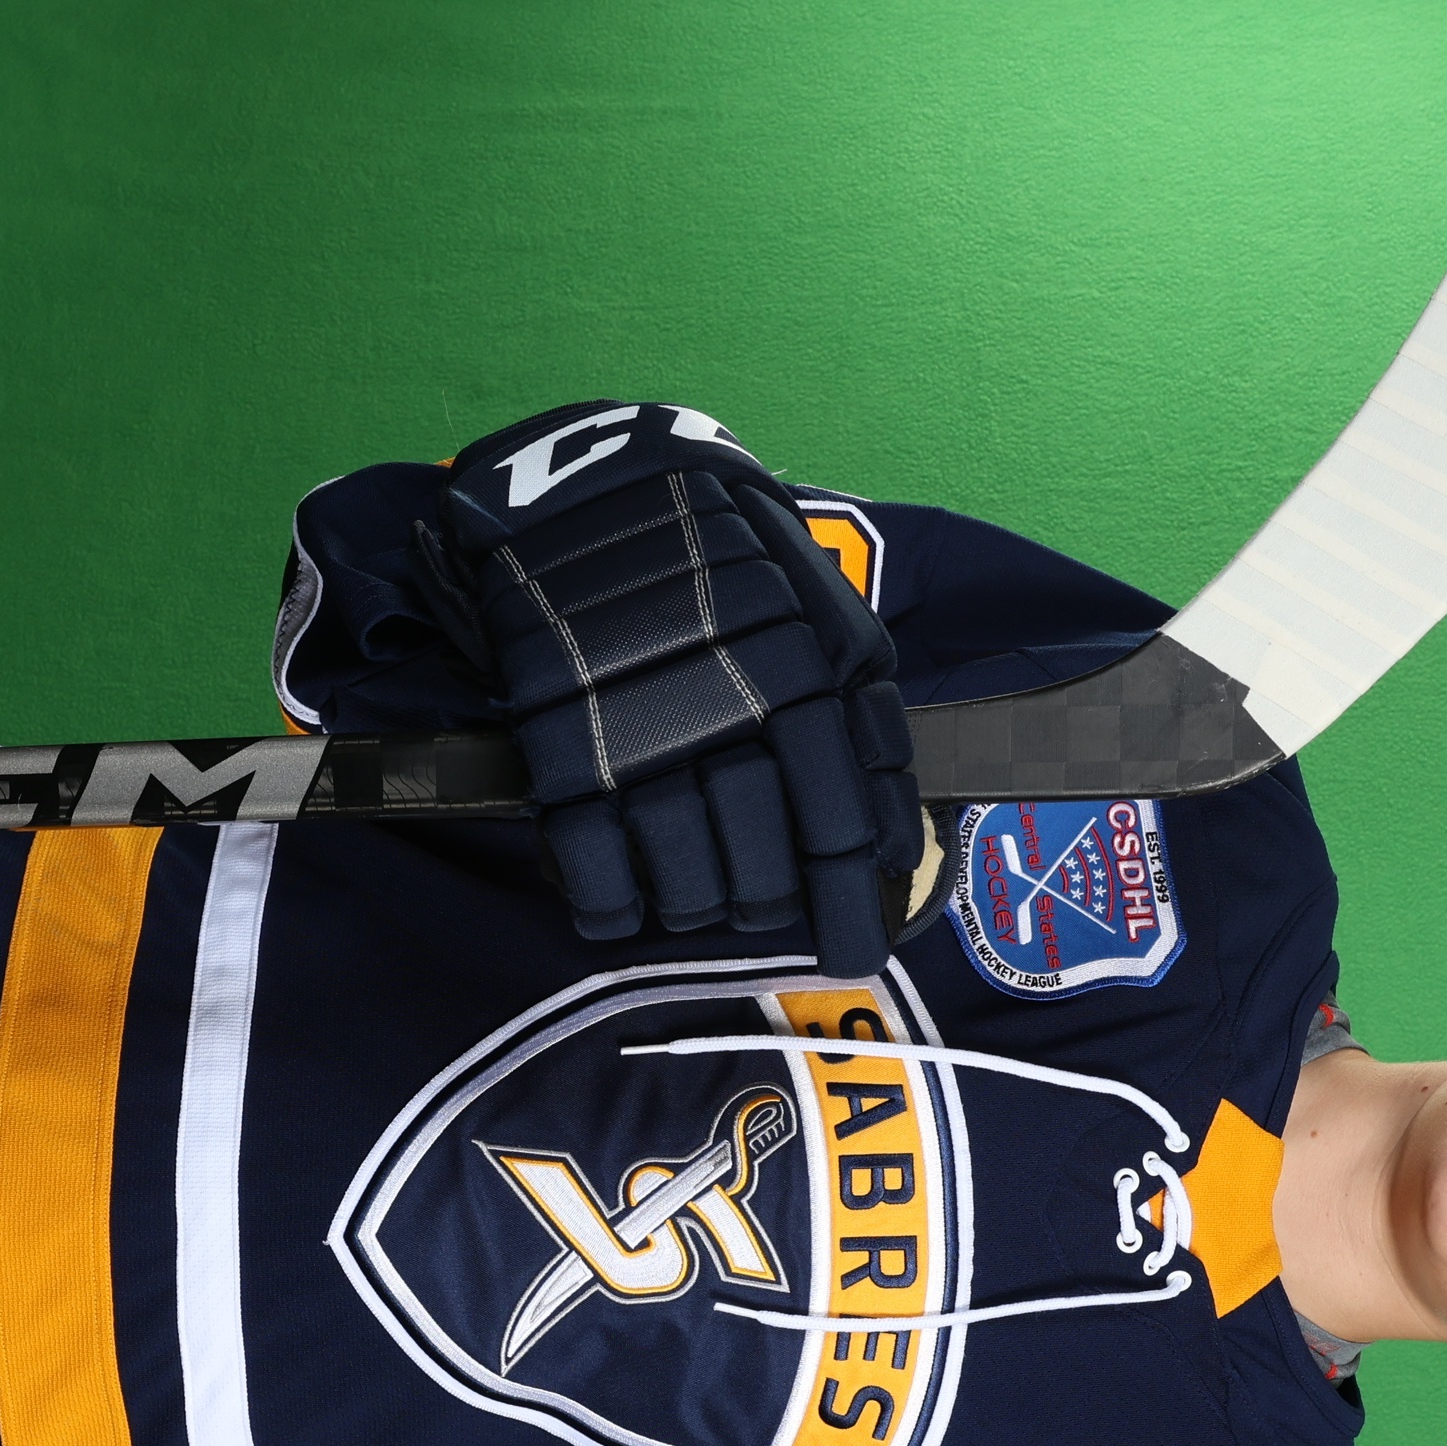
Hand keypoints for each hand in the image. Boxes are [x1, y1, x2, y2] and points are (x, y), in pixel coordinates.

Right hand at [441, 402, 919, 975]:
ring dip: (693, 908)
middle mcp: (728, 719)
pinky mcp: (557, 745)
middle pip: (758, 877)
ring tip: (693, 895)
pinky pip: (591, 866)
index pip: (837, 835)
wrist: (597, 489)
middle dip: (763, 907)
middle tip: (755, 902)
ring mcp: (638, 738)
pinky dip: (610, 906)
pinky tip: (623, 908)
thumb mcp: (829, 616)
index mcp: (803, 685)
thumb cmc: (733, 558)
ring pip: (682, 884)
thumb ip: (867, 726)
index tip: (851, 956)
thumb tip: (888, 843)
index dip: (847, 911)